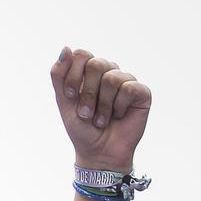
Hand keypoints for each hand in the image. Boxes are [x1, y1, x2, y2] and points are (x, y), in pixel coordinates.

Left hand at [52, 48, 150, 173]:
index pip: (81, 54)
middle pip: (96, 64)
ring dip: (101, 105)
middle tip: (86, 113)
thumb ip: (59, 75)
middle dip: (87, 93)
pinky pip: (128, 89)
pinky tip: (119, 116)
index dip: (73, 76)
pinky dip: (118, 107)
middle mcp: (109, 72)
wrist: (98, 151)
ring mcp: (126, 81)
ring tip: (101, 119)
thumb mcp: (63, 101)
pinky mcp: (141, 92)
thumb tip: (66, 48)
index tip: (70, 96)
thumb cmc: (81, 127)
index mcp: (89, 72)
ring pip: (111, 78)